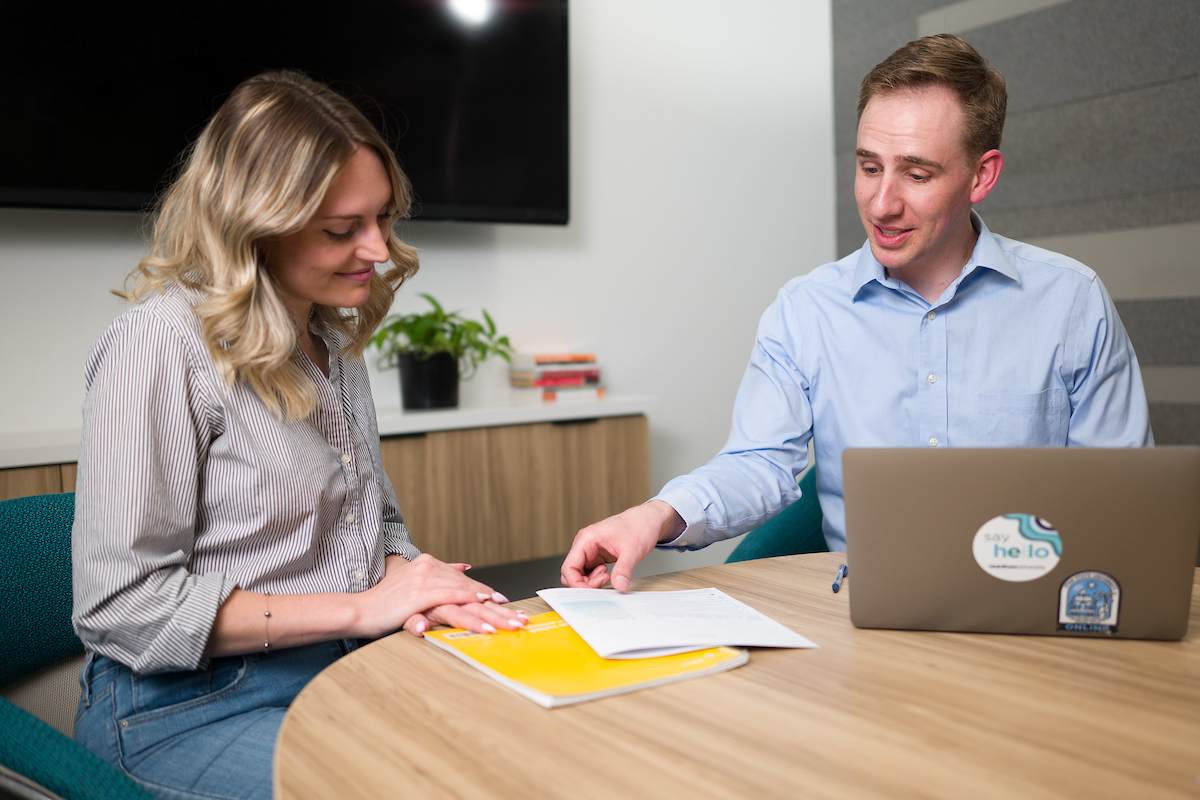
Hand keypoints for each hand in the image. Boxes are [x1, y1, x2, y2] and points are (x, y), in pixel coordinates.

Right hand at [358, 554, 524, 637]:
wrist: (360, 609)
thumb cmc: (385, 602)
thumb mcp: (415, 583)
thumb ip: (441, 573)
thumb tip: (465, 566)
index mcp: (432, 565)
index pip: (467, 583)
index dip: (489, 596)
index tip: (509, 607)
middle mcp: (431, 569)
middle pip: (472, 589)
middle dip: (498, 606)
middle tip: (520, 618)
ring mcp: (425, 580)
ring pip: (466, 596)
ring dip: (490, 612)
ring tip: (509, 624)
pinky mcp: (420, 595)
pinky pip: (451, 600)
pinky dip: (470, 609)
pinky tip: (484, 619)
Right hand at [560, 500, 684, 591]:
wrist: (648, 520)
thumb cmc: (639, 527)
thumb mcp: (633, 550)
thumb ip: (624, 569)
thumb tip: (619, 586)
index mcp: (586, 539)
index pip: (568, 567)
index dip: (576, 583)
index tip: (592, 591)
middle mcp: (584, 545)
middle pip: (571, 573)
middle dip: (585, 584)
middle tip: (605, 581)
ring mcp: (590, 551)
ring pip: (580, 575)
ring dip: (592, 582)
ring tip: (610, 576)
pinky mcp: (597, 557)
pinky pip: (590, 573)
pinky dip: (597, 579)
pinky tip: (610, 575)